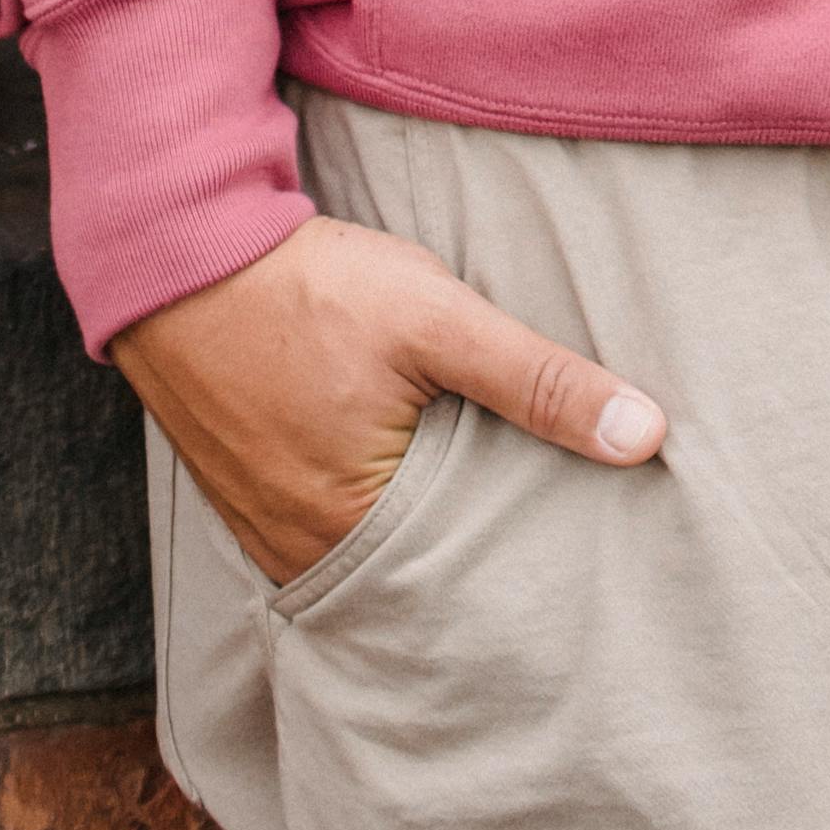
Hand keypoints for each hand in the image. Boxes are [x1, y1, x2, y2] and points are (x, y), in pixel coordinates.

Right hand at [115, 209, 665, 590]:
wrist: (184, 253)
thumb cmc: (311, 289)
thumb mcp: (438, 320)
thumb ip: (540, 380)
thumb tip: (645, 435)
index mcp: (352, 534)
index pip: (467, 576)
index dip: (526, 558)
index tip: (587, 551)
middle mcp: (303, 553)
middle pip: (420, 570)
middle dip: (480, 548)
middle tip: (556, 529)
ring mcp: (269, 529)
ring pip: (377, 545)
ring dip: (426, 524)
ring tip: (494, 498)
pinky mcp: (253, 493)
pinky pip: (331, 521)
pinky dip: (378, 504)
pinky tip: (415, 470)